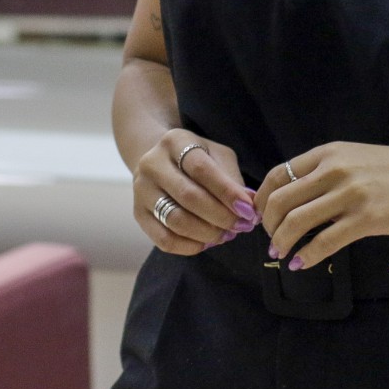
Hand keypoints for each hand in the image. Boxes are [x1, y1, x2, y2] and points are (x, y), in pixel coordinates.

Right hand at [134, 130, 259, 255]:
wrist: (157, 162)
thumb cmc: (196, 160)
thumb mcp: (216, 156)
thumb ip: (233, 178)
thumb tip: (250, 206)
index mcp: (174, 142)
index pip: (202, 169)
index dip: (227, 192)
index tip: (248, 210)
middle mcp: (152, 164)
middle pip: (188, 196)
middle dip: (220, 216)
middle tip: (241, 226)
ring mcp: (141, 190)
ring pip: (175, 220)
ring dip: (207, 233)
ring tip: (227, 235)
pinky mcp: (138, 214)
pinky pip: (163, 239)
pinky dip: (189, 246)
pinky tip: (207, 243)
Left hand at [256, 142, 388, 268]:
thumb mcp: (355, 158)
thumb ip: (326, 172)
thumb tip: (293, 197)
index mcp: (328, 153)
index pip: (278, 175)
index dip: (261, 200)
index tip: (261, 217)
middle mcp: (335, 170)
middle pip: (280, 200)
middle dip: (268, 226)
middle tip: (271, 241)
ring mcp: (351, 194)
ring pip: (296, 222)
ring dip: (282, 243)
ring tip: (282, 255)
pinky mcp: (367, 219)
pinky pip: (325, 242)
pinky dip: (307, 257)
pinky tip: (303, 264)